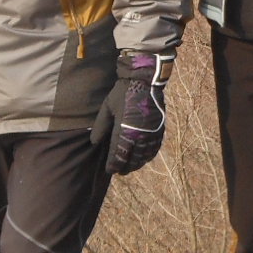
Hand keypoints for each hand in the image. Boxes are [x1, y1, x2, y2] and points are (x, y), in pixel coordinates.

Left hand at [94, 51, 171, 175]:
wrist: (144, 81)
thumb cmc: (122, 94)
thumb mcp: (107, 108)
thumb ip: (101, 126)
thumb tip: (93, 142)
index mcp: (124, 130)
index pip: (118, 155)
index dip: (113, 165)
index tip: (109, 170)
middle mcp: (139, 134)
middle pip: (132, 159)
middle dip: (125, 168)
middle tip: (119, 171)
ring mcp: (151, 132)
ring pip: (144, 156)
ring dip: (137, 164)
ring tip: (131, 167)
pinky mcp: (159, 129)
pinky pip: (155, 148)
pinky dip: (149, 156)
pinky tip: (144, 158)